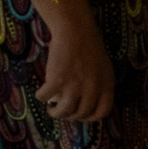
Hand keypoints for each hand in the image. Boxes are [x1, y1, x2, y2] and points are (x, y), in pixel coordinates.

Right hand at [39, 11, 115, 125]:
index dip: (90, 117)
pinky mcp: (57, 80)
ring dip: (55, 113)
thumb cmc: (89, 48)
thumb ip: (99, 87)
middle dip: (70, 116)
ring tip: (51, 108)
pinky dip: (41, 97)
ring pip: (64, 112)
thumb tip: (89, 106)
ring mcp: (75, 86)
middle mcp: (92, 88)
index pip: (102, 112)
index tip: (80, 115)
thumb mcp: (103, 69)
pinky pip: (45, 97)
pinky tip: (42, 93)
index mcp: (106, 85)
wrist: (76, 31)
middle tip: (63, 110)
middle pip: (80, 114)